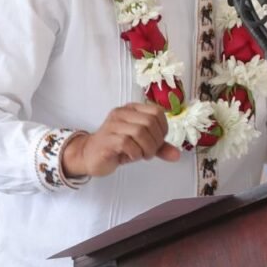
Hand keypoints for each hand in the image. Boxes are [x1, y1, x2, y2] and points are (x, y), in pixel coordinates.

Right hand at [62, 103, 179, 177]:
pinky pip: (127, 142)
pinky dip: (135, 153)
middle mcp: (122, 113)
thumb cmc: (117, 147)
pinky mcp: (106, 139)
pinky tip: (131, 156)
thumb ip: (159, 147)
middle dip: (155, 141)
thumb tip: (177, 155)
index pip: (157, 112)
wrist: (89, 156)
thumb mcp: (142, 145)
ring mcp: (112, 125)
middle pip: (150, 122)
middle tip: (150, 152)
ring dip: (147, 148)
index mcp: (132, 109)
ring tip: (142, 155)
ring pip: (140, 131)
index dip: (163, 129)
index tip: (158, 142)